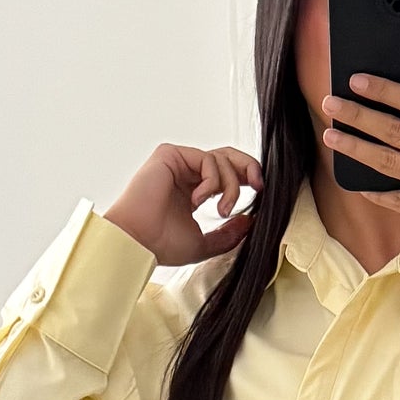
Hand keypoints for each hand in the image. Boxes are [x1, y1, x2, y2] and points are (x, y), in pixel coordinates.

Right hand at [102, 142, 262, 265]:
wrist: (138, 242)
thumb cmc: (161, 245)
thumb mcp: (205, 244)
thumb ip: (228, 234)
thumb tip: (250, 221)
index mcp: (193, 191)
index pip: (226, 173)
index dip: (246, 178)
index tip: (260, 193)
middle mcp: (186, 174)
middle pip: (227, 156)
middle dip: (248, 168)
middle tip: (258, 186)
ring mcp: (178, 163)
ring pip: (221, 159)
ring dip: (230, 186)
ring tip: (221, 210)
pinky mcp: (170, 155)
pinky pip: (207, 159)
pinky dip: (212, 181)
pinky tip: (199, 200)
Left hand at [321, 76, 399, 288]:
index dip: (384, 89)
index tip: (357, 80)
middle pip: (395, 128)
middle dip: (357, 114)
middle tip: (330, 103)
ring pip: (386, 159)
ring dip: (354, 146)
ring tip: (331, 135)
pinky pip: (392, 197)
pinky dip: (372, 189)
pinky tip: (354, 180)